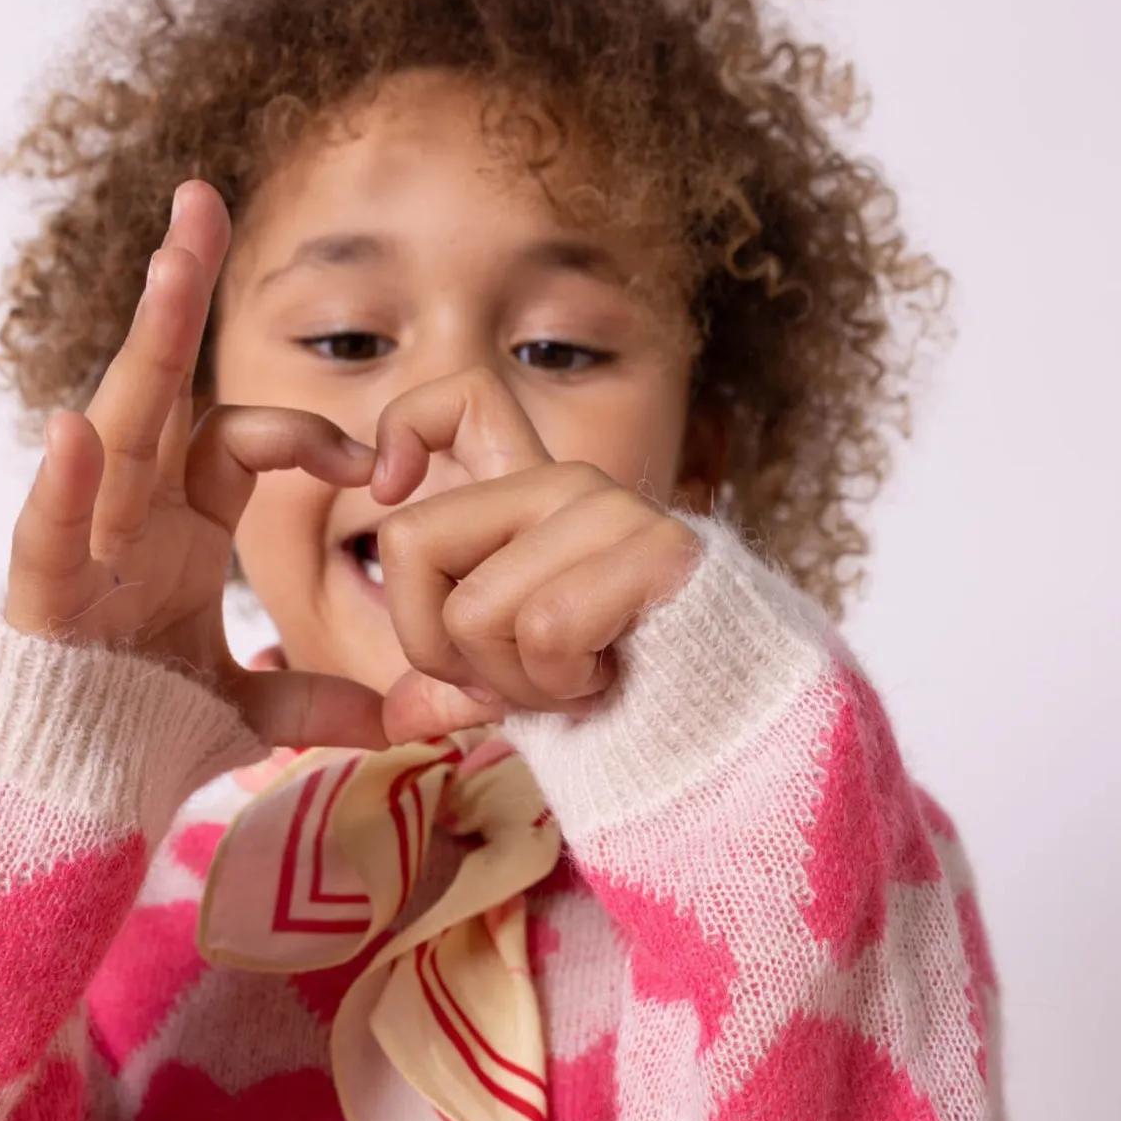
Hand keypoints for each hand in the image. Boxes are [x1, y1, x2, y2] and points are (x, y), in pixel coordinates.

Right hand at [4, 180, 386, 750]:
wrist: (69, 783)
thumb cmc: (146, 721)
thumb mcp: (251, 708)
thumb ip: (319, 701)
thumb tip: (406, 715)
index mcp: (186, 518)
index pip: (246, 441)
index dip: (310, 437)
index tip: (378, 464)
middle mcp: (134, 506)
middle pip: (164, 385)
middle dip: (181, 295)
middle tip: (204, 198)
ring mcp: (86, 536)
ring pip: (115, 422)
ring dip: (144, 343)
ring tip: (168, 258)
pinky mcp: (41, 592)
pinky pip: (53, 527)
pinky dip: (66, 483)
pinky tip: (77, 426)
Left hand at [371, 368, 701, 743]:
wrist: (734, 722)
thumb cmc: (629, 694)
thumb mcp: (524, 682)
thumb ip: (459, 684)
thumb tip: (395, 718)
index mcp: (535, 497)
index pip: (463, 398)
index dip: (406, 426)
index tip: (385, 488)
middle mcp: (569, 486)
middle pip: (413, 538)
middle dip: (436, 644)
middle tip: (512, 676)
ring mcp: (614, 512)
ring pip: (475, 609)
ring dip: (514, 683)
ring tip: (578, 682)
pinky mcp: (660, 552)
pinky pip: (549, 630)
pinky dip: (563, 685)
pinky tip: (609, 680)